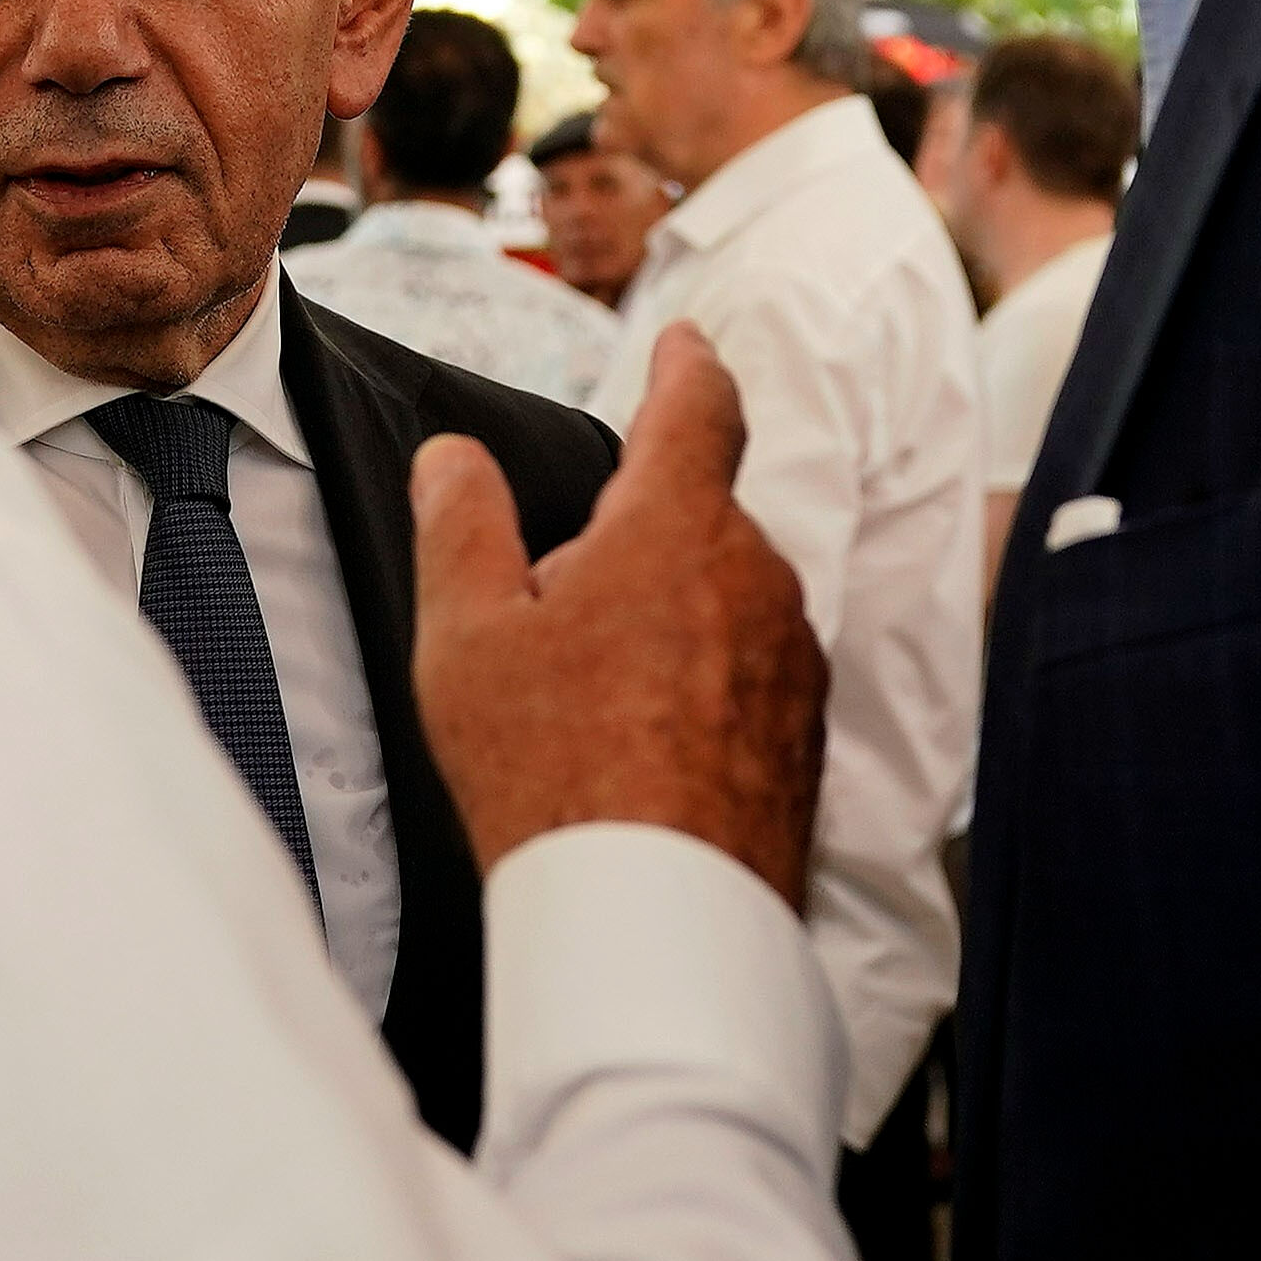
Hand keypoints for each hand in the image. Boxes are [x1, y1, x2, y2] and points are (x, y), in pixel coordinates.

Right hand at [413, 324, 826, 901]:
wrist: (656, 918)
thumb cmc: (553, 774)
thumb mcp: (466, 637)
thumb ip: (459, 523)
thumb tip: (453, 456)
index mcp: (675, 527)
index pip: (699, 406)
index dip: (687, 363)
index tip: (683, 342)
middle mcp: (756, 577)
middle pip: (698, 520)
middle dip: (638, 541)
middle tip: (558, 616)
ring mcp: (793, 658)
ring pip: (725, 602)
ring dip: (670, 622)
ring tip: (593, 709)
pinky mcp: (807, 732)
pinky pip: (750, 676)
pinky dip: (701, 689)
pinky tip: (642, 752)